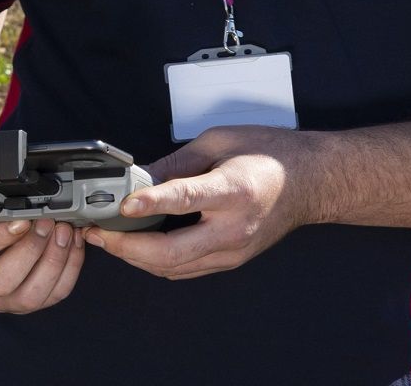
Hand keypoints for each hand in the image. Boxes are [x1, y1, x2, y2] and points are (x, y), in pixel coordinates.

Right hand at [0, 176, 83, 312]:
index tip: (19, 219)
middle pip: (2, 283)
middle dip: (31, 251)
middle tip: (47, 221)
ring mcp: (1, 300)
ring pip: (30, 296)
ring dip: (53, 262)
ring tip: (63, 230)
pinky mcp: (26, 300)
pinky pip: (52, 295)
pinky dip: (69, 269)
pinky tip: (73, 241)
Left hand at [81, 126, 322, 279]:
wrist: (312, 182)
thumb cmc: (270, 156)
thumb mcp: (220, 141)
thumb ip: (176, 162)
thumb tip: (138, 178)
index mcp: (234, 191)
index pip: (186, 199)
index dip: (151, 203)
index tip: (123, 205)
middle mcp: (233, 228)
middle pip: (172, 252)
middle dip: (126, 247)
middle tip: (97, 232)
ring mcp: (233, 250)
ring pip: (174, 267)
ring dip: (135, 257)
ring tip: (106, 238)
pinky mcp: (231, 260)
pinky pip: (185, 269)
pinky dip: (155, 261)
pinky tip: (136, 246)